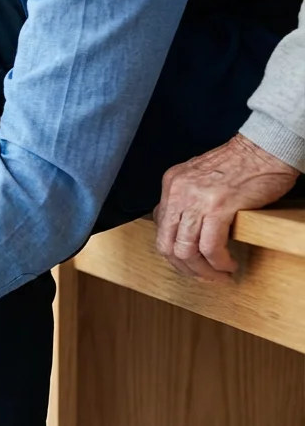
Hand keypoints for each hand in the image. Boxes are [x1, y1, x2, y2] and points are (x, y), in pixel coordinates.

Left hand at [153, 134, 299, 280]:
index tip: (190, 263)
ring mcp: (196, 199)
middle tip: (204, 277)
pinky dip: (218, 262)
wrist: (266, 148)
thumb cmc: (242, 164)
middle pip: (167, 244)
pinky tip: (229, 264)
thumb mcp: (200, 177)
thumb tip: (181, 227)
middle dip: (185, 267)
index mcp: (171, 184)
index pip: (159, 228)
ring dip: (203, 270)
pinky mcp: (219, 207)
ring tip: (219, 275)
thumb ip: (187, 199)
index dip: (174, 252)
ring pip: (186, 250)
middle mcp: (177, 191)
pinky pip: (210, 246)